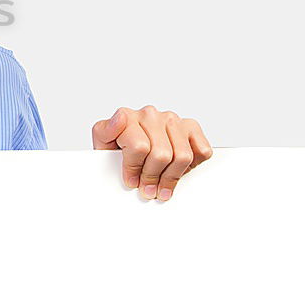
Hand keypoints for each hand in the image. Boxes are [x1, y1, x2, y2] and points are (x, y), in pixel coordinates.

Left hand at [92, 105, 211, 200]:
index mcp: (128, 116)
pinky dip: (192, 166)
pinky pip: (201, 150)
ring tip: (161, 186)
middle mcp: (150, 114)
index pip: (139, 147)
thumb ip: (105, 131)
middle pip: (162, 155)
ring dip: (172, 177)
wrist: (126, 145)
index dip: (134, 170)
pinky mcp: (190, 126)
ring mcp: (171, 119)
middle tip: (147, 189)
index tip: (131, 182)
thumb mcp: (102, 143)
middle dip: (153, 177)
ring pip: (182, 155)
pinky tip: (175, 169)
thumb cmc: (116, 147)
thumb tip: (120, 117)